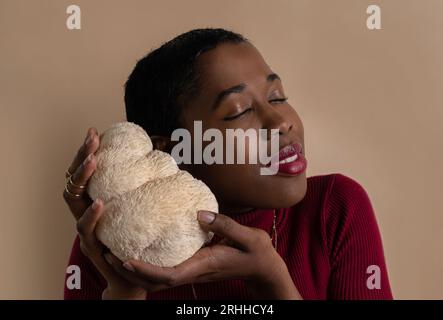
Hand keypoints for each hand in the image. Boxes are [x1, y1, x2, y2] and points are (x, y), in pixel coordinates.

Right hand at [62, 128, 145, 298]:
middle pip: (73, 179)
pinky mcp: (91, 246)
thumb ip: (143, 188)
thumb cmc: (138, 239)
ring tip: (94, 162)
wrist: (133, 276)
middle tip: (92, 139)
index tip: (95, 132)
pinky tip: (100, 203)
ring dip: (82, 178)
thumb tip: (166, 161)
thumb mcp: (139, 209)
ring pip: (72, 200)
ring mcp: (85, 228)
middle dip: (81, 156)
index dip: (86, 152)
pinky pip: (85, 229)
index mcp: (95, 199)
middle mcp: (85, 211)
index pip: (84, 172)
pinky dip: (90, 215)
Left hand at [104, 210, 301, 298]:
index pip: (168, 275)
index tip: (124, 260)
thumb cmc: (257, 254)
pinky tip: (141, 248)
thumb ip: (223, 225)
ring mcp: (193, 270)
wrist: (263, 268)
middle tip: (108, 255)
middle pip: (156, 281)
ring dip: (135, 269)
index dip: (145, 270)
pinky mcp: (193, 264)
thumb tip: (198, 214)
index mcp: (203, 265)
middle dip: (131, 272)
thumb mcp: (247, 236)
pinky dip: (148, 264)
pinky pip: (166, 269)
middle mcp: (194, 271)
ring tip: (116, 251)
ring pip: (158, 278)